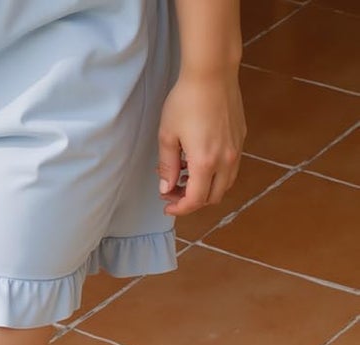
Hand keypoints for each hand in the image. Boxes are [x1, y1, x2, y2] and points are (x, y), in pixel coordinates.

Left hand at [157, 70, 245, 214]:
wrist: (212, 72)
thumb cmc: (186, 101)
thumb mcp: (167, 136)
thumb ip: (167, 166)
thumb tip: (166, 188)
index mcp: (205, 161)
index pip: (195, 200)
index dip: (179, 208)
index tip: (167, 205)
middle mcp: (225, 158)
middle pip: (213, 196)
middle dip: (192, 201)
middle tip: (173, 192)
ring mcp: (236, 147)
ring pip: (225, 183)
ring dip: (206, 188)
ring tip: (185, 177)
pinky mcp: (241, 136)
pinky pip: (231, 166)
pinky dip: (216, 173)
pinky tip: (199, 161)